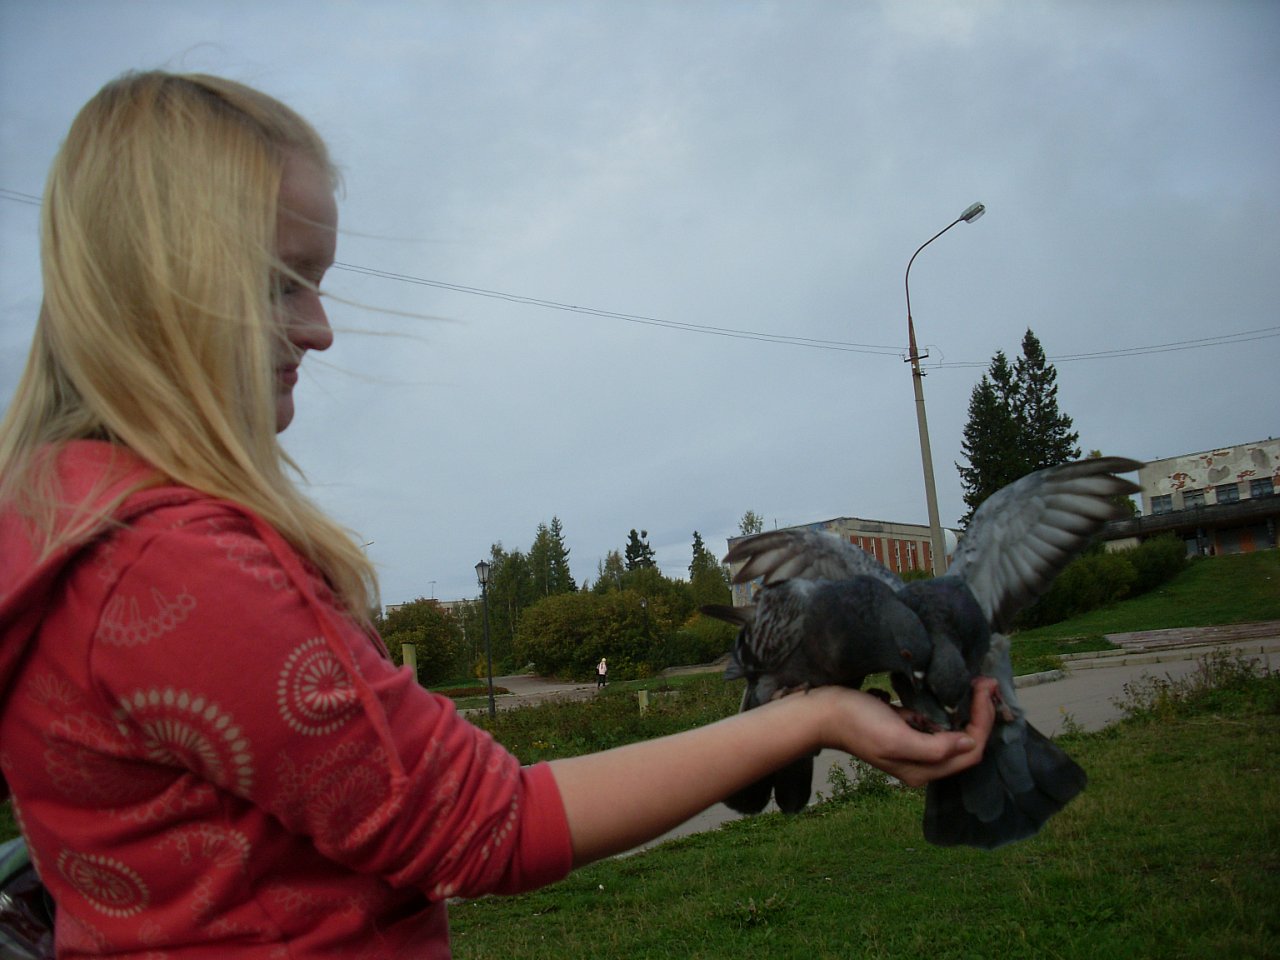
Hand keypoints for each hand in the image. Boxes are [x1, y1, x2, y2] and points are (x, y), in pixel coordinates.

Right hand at [815, 676, 997, 787]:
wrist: (824, 713)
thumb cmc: (857, 723)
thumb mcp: (896, 738)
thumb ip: (934, 747)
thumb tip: (968, 743)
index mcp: (923, 770)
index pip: (970, 751)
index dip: (984, 722)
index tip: (985, 689)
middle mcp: (923, 763)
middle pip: (967, 742)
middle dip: (982, 713)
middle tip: (986, 682)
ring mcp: (915, 747)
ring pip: (956, 732)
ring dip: (969, 708)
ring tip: (976, 682)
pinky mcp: (906, 731)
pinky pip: (939, 723)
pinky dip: (951, 707)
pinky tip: (953, 690)